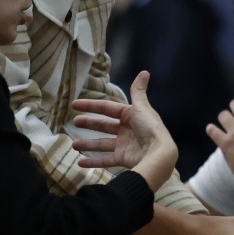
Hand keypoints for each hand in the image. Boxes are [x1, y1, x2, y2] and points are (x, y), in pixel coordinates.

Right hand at [73, 71, 176, 185]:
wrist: (159, 153)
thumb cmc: (150, 128)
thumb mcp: (142, 107)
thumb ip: (138, 91)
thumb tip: (144, 71)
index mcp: (131, 115)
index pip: (107, 108)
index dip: (91, 105)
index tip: (74, 105)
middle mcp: (127, 130)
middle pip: (104, 125)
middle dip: (89, 124)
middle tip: (74, 122)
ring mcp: (125, 145)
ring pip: (102, 144)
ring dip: (88, 144)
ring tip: (74, 145)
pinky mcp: (124, 158)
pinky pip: (106, 160)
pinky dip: (93, 162)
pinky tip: (80, 163)